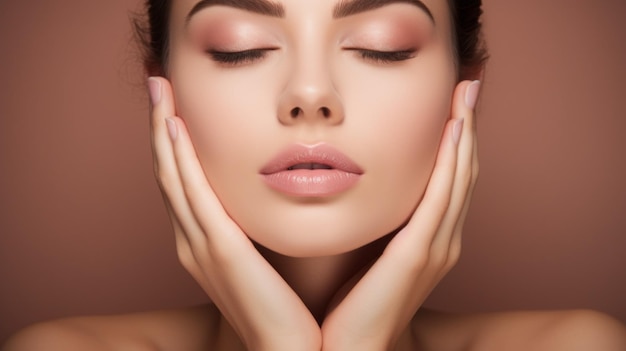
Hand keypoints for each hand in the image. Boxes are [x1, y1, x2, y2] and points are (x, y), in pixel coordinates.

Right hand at [148, 77, 320, 350]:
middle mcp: (192, 241)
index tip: (176, 108)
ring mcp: (200, 244)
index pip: (184, 184)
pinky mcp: (218, 247)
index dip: (175, 145)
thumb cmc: (286, 307)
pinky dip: (180, 157)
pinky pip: (192, 191)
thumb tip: (270, 199)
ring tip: (161, 92)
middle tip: (159, 87)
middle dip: (162, 128)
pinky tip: (176, 126)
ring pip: (173, 176)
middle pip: (170, 173)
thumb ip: (258, 230)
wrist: (291, 349)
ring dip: (165, 131)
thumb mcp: (266, 259)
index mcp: (205, 244)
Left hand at [321, 80, 480, 350]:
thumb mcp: (365, 251)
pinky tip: (454, 131)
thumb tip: (351, 184)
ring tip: (466, 96)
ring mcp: (436, 248)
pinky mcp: (419, 253)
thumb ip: (373, 222)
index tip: (452, 106)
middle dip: (466, 130)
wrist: (346, 347)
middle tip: (467, 88)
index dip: (454, 143)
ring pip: (459, 179)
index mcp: (428, 241)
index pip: (448, 181)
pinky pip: (442, 198)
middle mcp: (442, 241)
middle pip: (461, 174)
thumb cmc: (348, 302)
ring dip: (464, 136)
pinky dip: (452, 162)